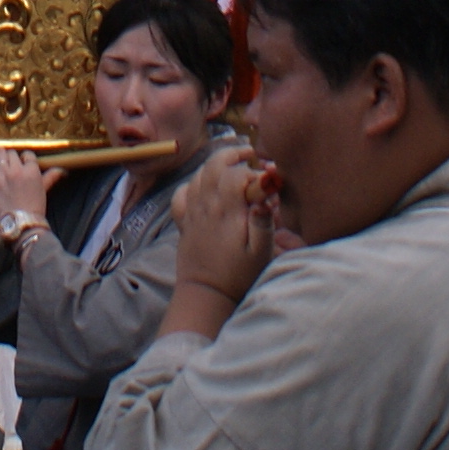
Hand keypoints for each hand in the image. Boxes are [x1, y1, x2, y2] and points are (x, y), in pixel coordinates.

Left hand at [0, 144, 54, 227]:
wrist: (21, 224)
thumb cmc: (34, 209)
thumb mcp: (43, 191)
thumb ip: (51, 177)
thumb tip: (62, 170)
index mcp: (32, 171)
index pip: (27, 155)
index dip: (24, 159)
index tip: (22, 164)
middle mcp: (18, 170)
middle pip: (12, 154)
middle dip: (11, 158)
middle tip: (9, 164)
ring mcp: (4, 175)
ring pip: (0, 155)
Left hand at [166, 145, 275, 323]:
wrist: (205, 295)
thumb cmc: (238, 276)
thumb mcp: (260, 253)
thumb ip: (264, 223)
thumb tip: (264, 196)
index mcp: (226, 211)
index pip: (236, 173)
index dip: (252, 171)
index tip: (266, 179)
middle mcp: (206, 205)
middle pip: (214, 164)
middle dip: (232, 154)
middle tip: (249, 155)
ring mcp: (192, 212)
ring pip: (199, 174)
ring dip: (215, 165)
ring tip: (232, 168)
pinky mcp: (183, 222)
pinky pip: (182, 193)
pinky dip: (193, 184)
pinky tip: (204, 188)